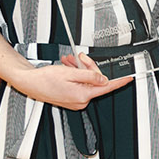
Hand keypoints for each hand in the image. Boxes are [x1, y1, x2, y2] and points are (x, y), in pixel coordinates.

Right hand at [16, 52, 133, 109]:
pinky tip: (67, 67)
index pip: (107, 87)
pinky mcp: (70, 98)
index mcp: (83, 95)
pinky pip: (79, 84)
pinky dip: (74, 74)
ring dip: (79, 69)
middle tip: (79, 58)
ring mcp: (75, 100)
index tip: (129, 78)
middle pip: (95, 80)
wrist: (30, 83)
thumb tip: (103, 79)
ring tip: (68, 62)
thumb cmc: (45, 79)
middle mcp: (81, 100)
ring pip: (86, 80)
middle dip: (88, 66)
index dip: (119, 82)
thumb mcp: (71, 73)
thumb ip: (90, 75)